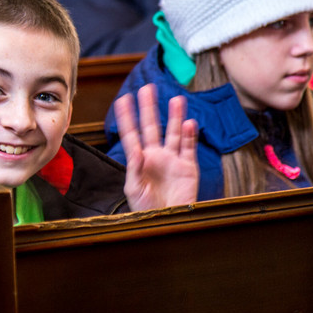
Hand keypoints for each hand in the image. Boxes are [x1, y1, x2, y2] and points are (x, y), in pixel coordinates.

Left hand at [114, 83, 198, 210]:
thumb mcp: (134, 190)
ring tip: (176, 99)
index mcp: (139, 161)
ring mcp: (173, 160)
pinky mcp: (188, 167)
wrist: (168, 222)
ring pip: (174, 133)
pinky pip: (189, 148)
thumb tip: (135, 151)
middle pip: (152, 127)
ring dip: (175, 116)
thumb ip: (134, 169)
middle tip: (147, 89)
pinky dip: (190, 135)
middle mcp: (156, 156)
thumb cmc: (146, 209)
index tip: (122, 100)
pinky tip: (189, 123)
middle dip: (149, 109)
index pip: (131, 134)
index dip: (127, 118)